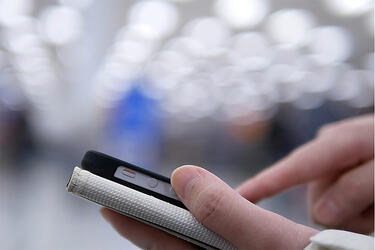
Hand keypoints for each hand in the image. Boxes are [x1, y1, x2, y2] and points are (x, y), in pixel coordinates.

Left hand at [101, 166, 316, 249]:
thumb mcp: (269, 240)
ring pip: (187, 237)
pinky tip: (190, 209)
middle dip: (143, 216)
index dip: (131, 222)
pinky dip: (195, 219)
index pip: (161, 244)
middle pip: (169, 240)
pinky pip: (206, 235)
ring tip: (149, 198)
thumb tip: (183, 177)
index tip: (105, 201)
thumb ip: (226, 212)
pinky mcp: (238, 248)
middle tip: (119, 195)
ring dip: (168, 215)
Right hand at [237, 115, 373, 233]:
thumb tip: (320, 211)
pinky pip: (336, 201)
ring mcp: (335, 158)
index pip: (296, 166)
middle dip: (344, 211)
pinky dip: (357, 208)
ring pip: (326, 204)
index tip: (238, 197)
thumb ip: (358, 186)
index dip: (265, 184)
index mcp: (341, 140)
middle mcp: (330, 146)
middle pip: (314, 196)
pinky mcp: (341, 169)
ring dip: (355, 212)